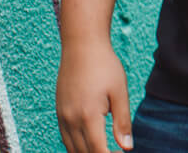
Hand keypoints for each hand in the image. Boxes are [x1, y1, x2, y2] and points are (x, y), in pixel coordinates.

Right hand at [56, 38, 132, 152]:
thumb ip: (122, 122)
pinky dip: (77, 146)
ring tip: (105, 149)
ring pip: (72, 149)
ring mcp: (62, 117)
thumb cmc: (104, 66)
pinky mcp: (59, 112)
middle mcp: (71, 120)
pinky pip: (65, 138)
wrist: (81, 45)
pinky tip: (90, 143)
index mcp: (88, 116)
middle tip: (116, 152)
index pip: (98, 151)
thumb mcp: (120, 92)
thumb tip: (127, 147)